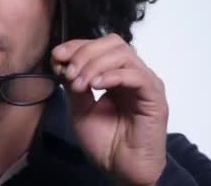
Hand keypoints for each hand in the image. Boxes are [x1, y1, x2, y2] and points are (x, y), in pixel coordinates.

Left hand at [51, 33, 167, 185]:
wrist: (120, 169)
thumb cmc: (104, 142)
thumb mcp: (79, 108)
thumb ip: (73, 84)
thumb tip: (63, 62)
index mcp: (114, 74)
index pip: (98, 45)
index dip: (76, 46)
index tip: (56, 57)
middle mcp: (131, 74)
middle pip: (112, 42)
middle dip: (84, 53)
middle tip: (69, 73)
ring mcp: (144, 83)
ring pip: (123, 54)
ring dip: (95, 64)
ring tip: (80, 84)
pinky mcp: (154, 97)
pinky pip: (136, 75)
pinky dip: (112, 75)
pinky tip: (96, 85)